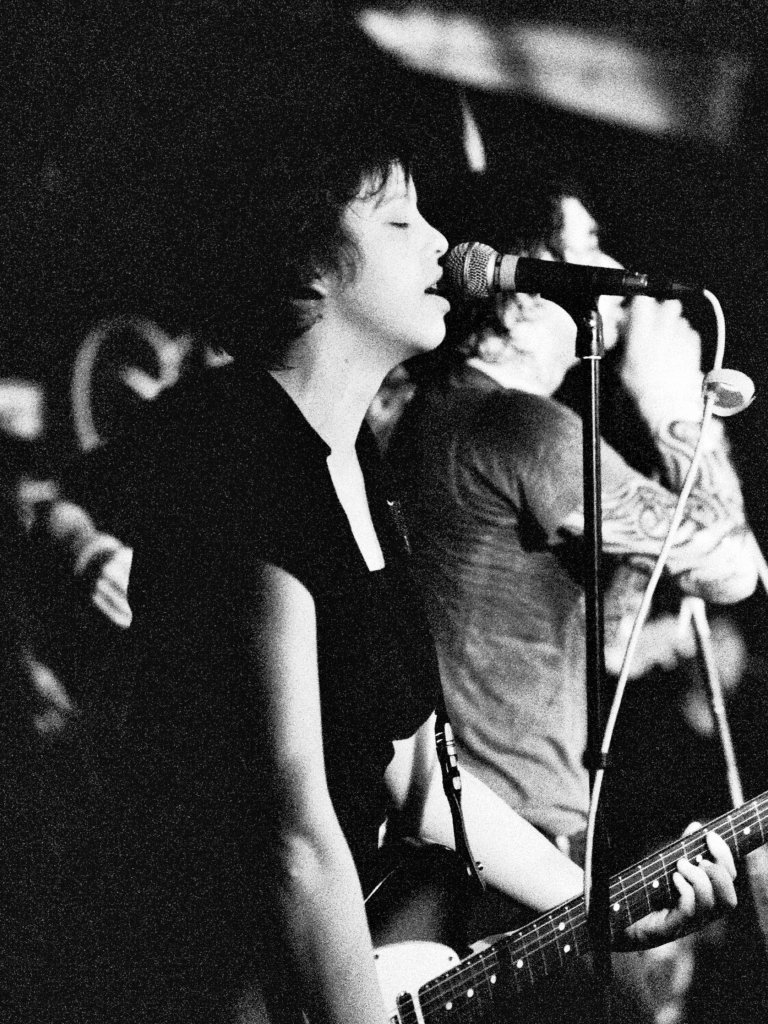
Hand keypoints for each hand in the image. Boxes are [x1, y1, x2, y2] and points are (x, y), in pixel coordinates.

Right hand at [619, 297, 702, 426]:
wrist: (669, 405)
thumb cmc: (644, 389)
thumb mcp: (622, 366)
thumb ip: (625, 341)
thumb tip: (624, 327)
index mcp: (643, 334)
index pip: (643, 301)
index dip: (639, 303)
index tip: (635, 310)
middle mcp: (664, 331)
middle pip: (668, 304)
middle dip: (661, 310)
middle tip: (652, 323)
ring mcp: (682, 337)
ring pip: (679, 318)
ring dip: (671, 325)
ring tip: (664, 341)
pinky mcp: (694, 345)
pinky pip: (689, 332)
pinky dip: (682, 337)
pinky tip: (674, 352)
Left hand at [620, 827, 735, 949]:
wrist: (619, 916)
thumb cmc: (646, 890)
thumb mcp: (667, 865)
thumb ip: (684, 849)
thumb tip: (697, 827)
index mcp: (705, 897)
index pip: (729, 880)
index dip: (725, 856)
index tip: (710, 835)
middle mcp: (702, 914)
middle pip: (728, 899)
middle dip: (719, 873)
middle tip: (700, 859)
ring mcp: (688, 923)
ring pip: (711, 905)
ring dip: (700, 879)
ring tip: (681, 865)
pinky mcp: (671, 927)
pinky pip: (690, 912)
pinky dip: (686, 890)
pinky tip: (673, 878)